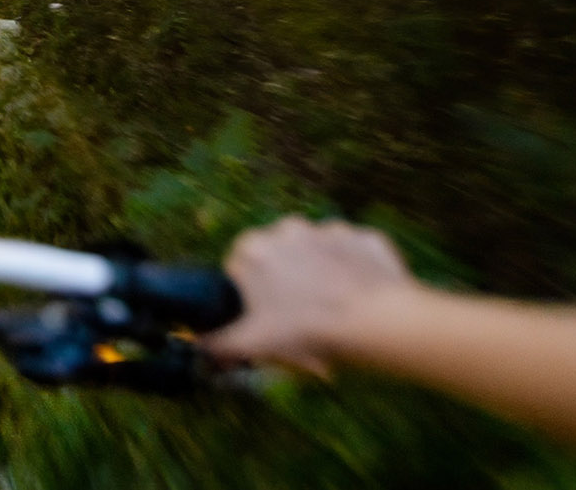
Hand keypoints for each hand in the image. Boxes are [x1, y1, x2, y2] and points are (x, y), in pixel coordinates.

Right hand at [204, 216, 418, 376]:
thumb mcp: (254, 344)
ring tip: (333, 309)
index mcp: (252, 248)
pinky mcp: (362, 236)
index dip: (251, 297)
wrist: (375, 321)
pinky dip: (354, 271)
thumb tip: (200, 347)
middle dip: (285, 281)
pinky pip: (352, 254)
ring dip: (320, 273)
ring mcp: (328, 228)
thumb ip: (219, 344)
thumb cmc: (306, 330)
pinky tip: (359, 298)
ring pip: (316, 254)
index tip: (266, 318)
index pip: (240, 269)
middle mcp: (286, 228)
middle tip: (300, 317)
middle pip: (278, 257)